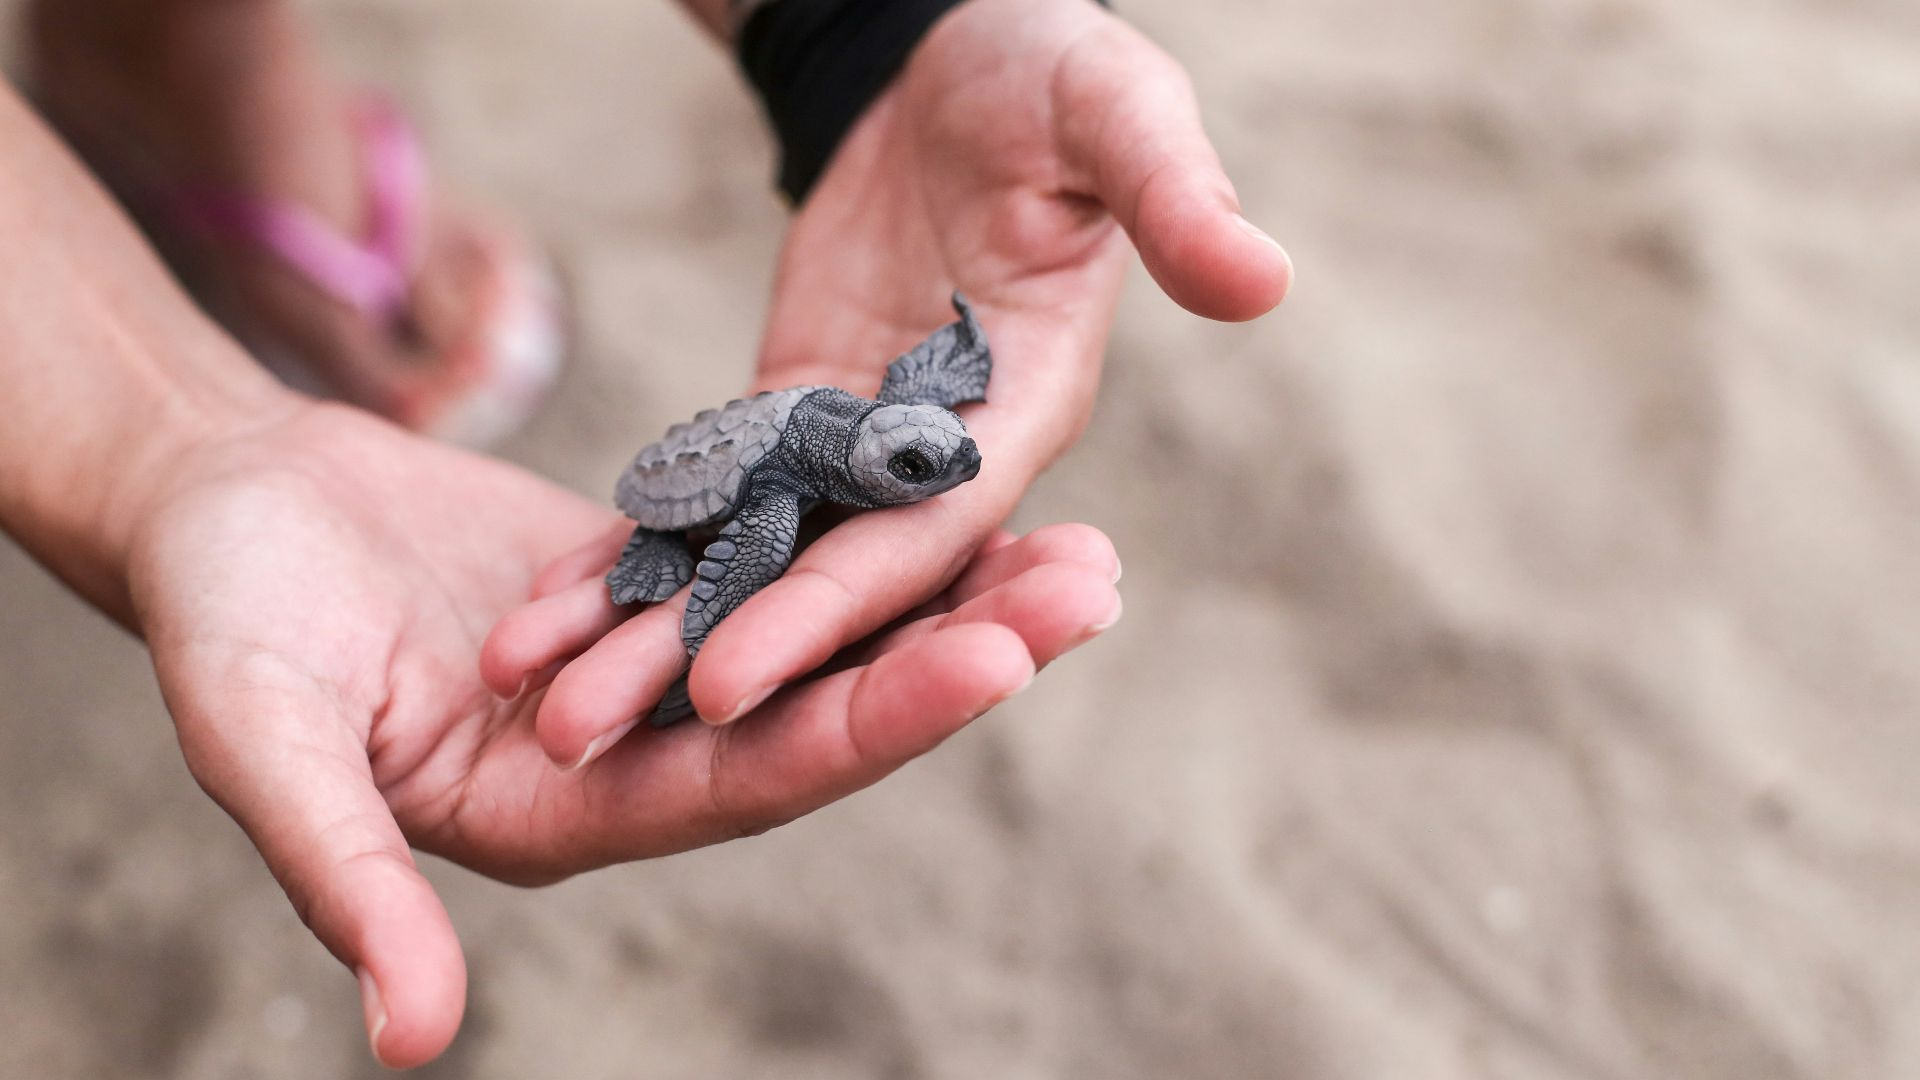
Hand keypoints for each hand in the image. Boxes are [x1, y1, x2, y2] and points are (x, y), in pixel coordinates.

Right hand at [130, 402, 1119, 1066]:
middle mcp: (639, 754)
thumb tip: (409, 1041)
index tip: (998, 657)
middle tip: (1093, 585)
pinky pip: (780, 557)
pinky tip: (953, 485)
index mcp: (573, 812)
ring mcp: (657, 668)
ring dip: (945, 591)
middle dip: (963, 652)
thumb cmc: (222, 620)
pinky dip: (864, 528)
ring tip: (1077, 542)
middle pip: (828, 710)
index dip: (876, 719)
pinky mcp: (657, 584)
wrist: (219, 505)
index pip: (754, 776)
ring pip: (823, 634)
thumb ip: (347, 879)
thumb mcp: (264, 743)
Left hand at [525, 0, 1287, 735]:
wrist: (957, 53)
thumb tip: (1264, 280)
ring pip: (755, 556)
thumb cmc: (1047, 75)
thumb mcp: (1114, 111)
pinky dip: (642, 549)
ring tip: (541, 696)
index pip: (925, 533)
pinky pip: (714, 498)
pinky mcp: (795, 415)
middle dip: (714, 655)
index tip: (731, 680)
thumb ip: (1172, 197)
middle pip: (824, 579)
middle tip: (589, 735)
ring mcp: (862, 445)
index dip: (834, 608)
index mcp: (1024, 409)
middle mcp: (942, 457)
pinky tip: (555, 607)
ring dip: (654, 627)